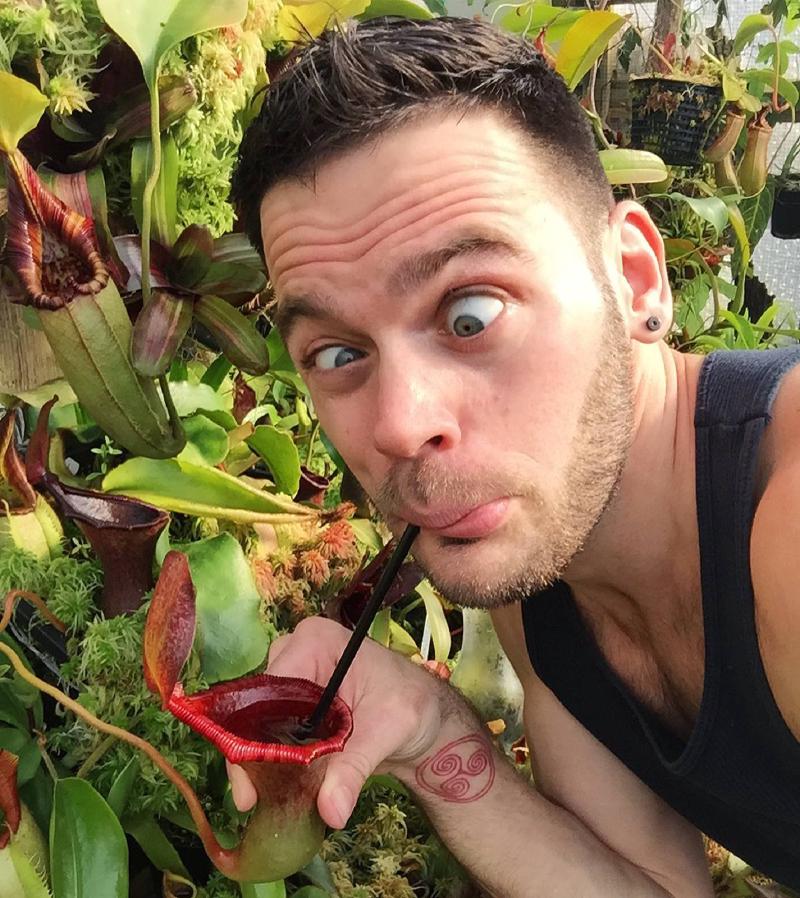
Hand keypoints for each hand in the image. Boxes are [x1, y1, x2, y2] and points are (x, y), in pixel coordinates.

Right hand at [227, 616, 447, 827]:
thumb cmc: (412, 705)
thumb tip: (332, 811)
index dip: (255, 736)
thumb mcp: (385, 733)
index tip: (251, 786)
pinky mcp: (293, 701)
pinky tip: (279, 787)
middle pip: (256, 705)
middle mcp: (295, 651)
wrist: (426, 718)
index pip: (268, 689)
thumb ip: (354, 768)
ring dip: (261, 758)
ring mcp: (292, 676)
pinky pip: (270, 730)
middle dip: (253, 752)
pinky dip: (274, 758)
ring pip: (257, 720)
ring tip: (264, 797)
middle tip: (252, 799)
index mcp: (315, 641)